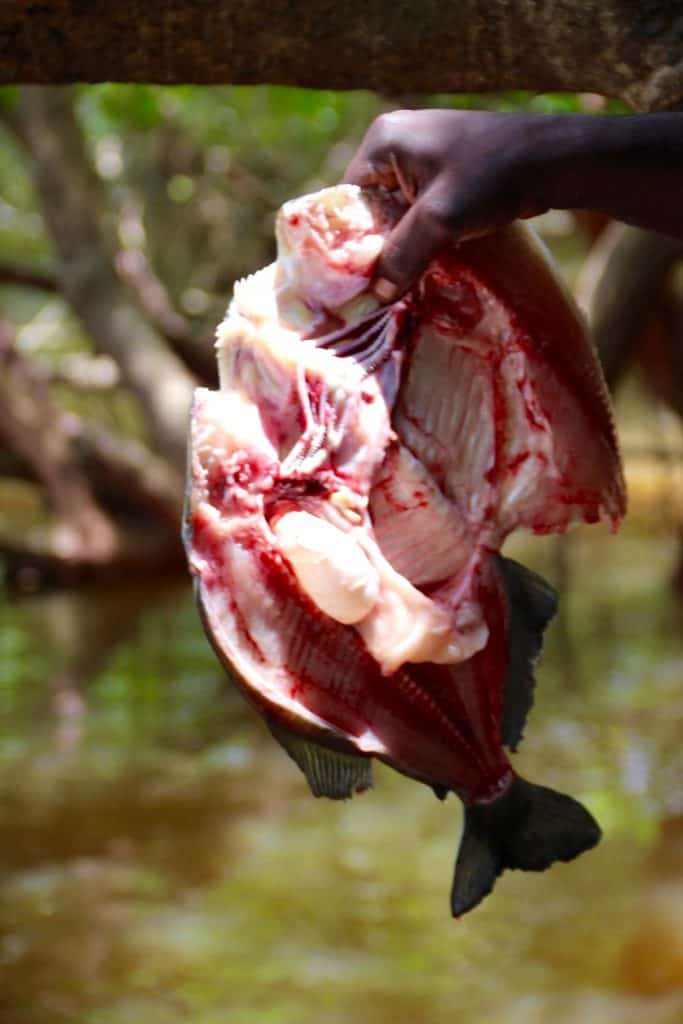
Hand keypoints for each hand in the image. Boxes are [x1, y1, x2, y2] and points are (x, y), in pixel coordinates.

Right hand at [344, 110, 547, 300]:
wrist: (552, 161)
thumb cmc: (492, 178)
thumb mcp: (440, 220)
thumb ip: (403, 255)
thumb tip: (378, 295)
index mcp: (384, 139)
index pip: (348, 198)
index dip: (352, 239)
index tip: (358, 277)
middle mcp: (397, 140)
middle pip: (371, 205)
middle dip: (380, 243)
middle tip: (382, 283)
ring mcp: (423, 153)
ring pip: (398, 210)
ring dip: (404, 242)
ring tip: (404, 277)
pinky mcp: (446, 169)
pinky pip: (420, 207)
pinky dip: (423, 233)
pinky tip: (429, 259)